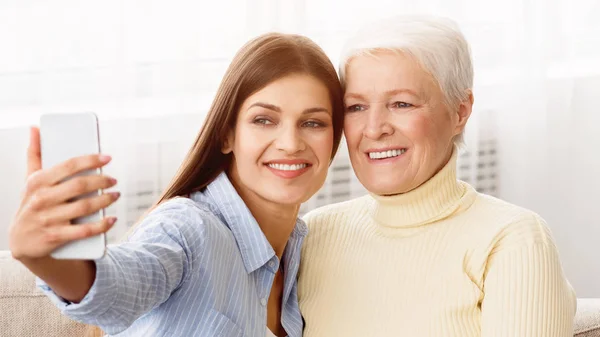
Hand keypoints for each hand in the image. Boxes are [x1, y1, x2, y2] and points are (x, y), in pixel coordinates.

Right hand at [8, 127, 119, 259]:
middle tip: (113, 180)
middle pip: (80, 186)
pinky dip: (101, 225)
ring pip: (84, 207)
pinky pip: (83, 230)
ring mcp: (49, 219)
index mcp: (38, 182)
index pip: (68, 166)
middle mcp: (42, 199)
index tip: (107, 158)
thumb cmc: (30, 205)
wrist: (21, 242)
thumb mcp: (29, 180)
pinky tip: (111, 219)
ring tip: (115, 195)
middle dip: (101, 181)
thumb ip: (34, 155)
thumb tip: (35, 128)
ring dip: (105, 201)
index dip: (90, 160)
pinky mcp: (55, 236)